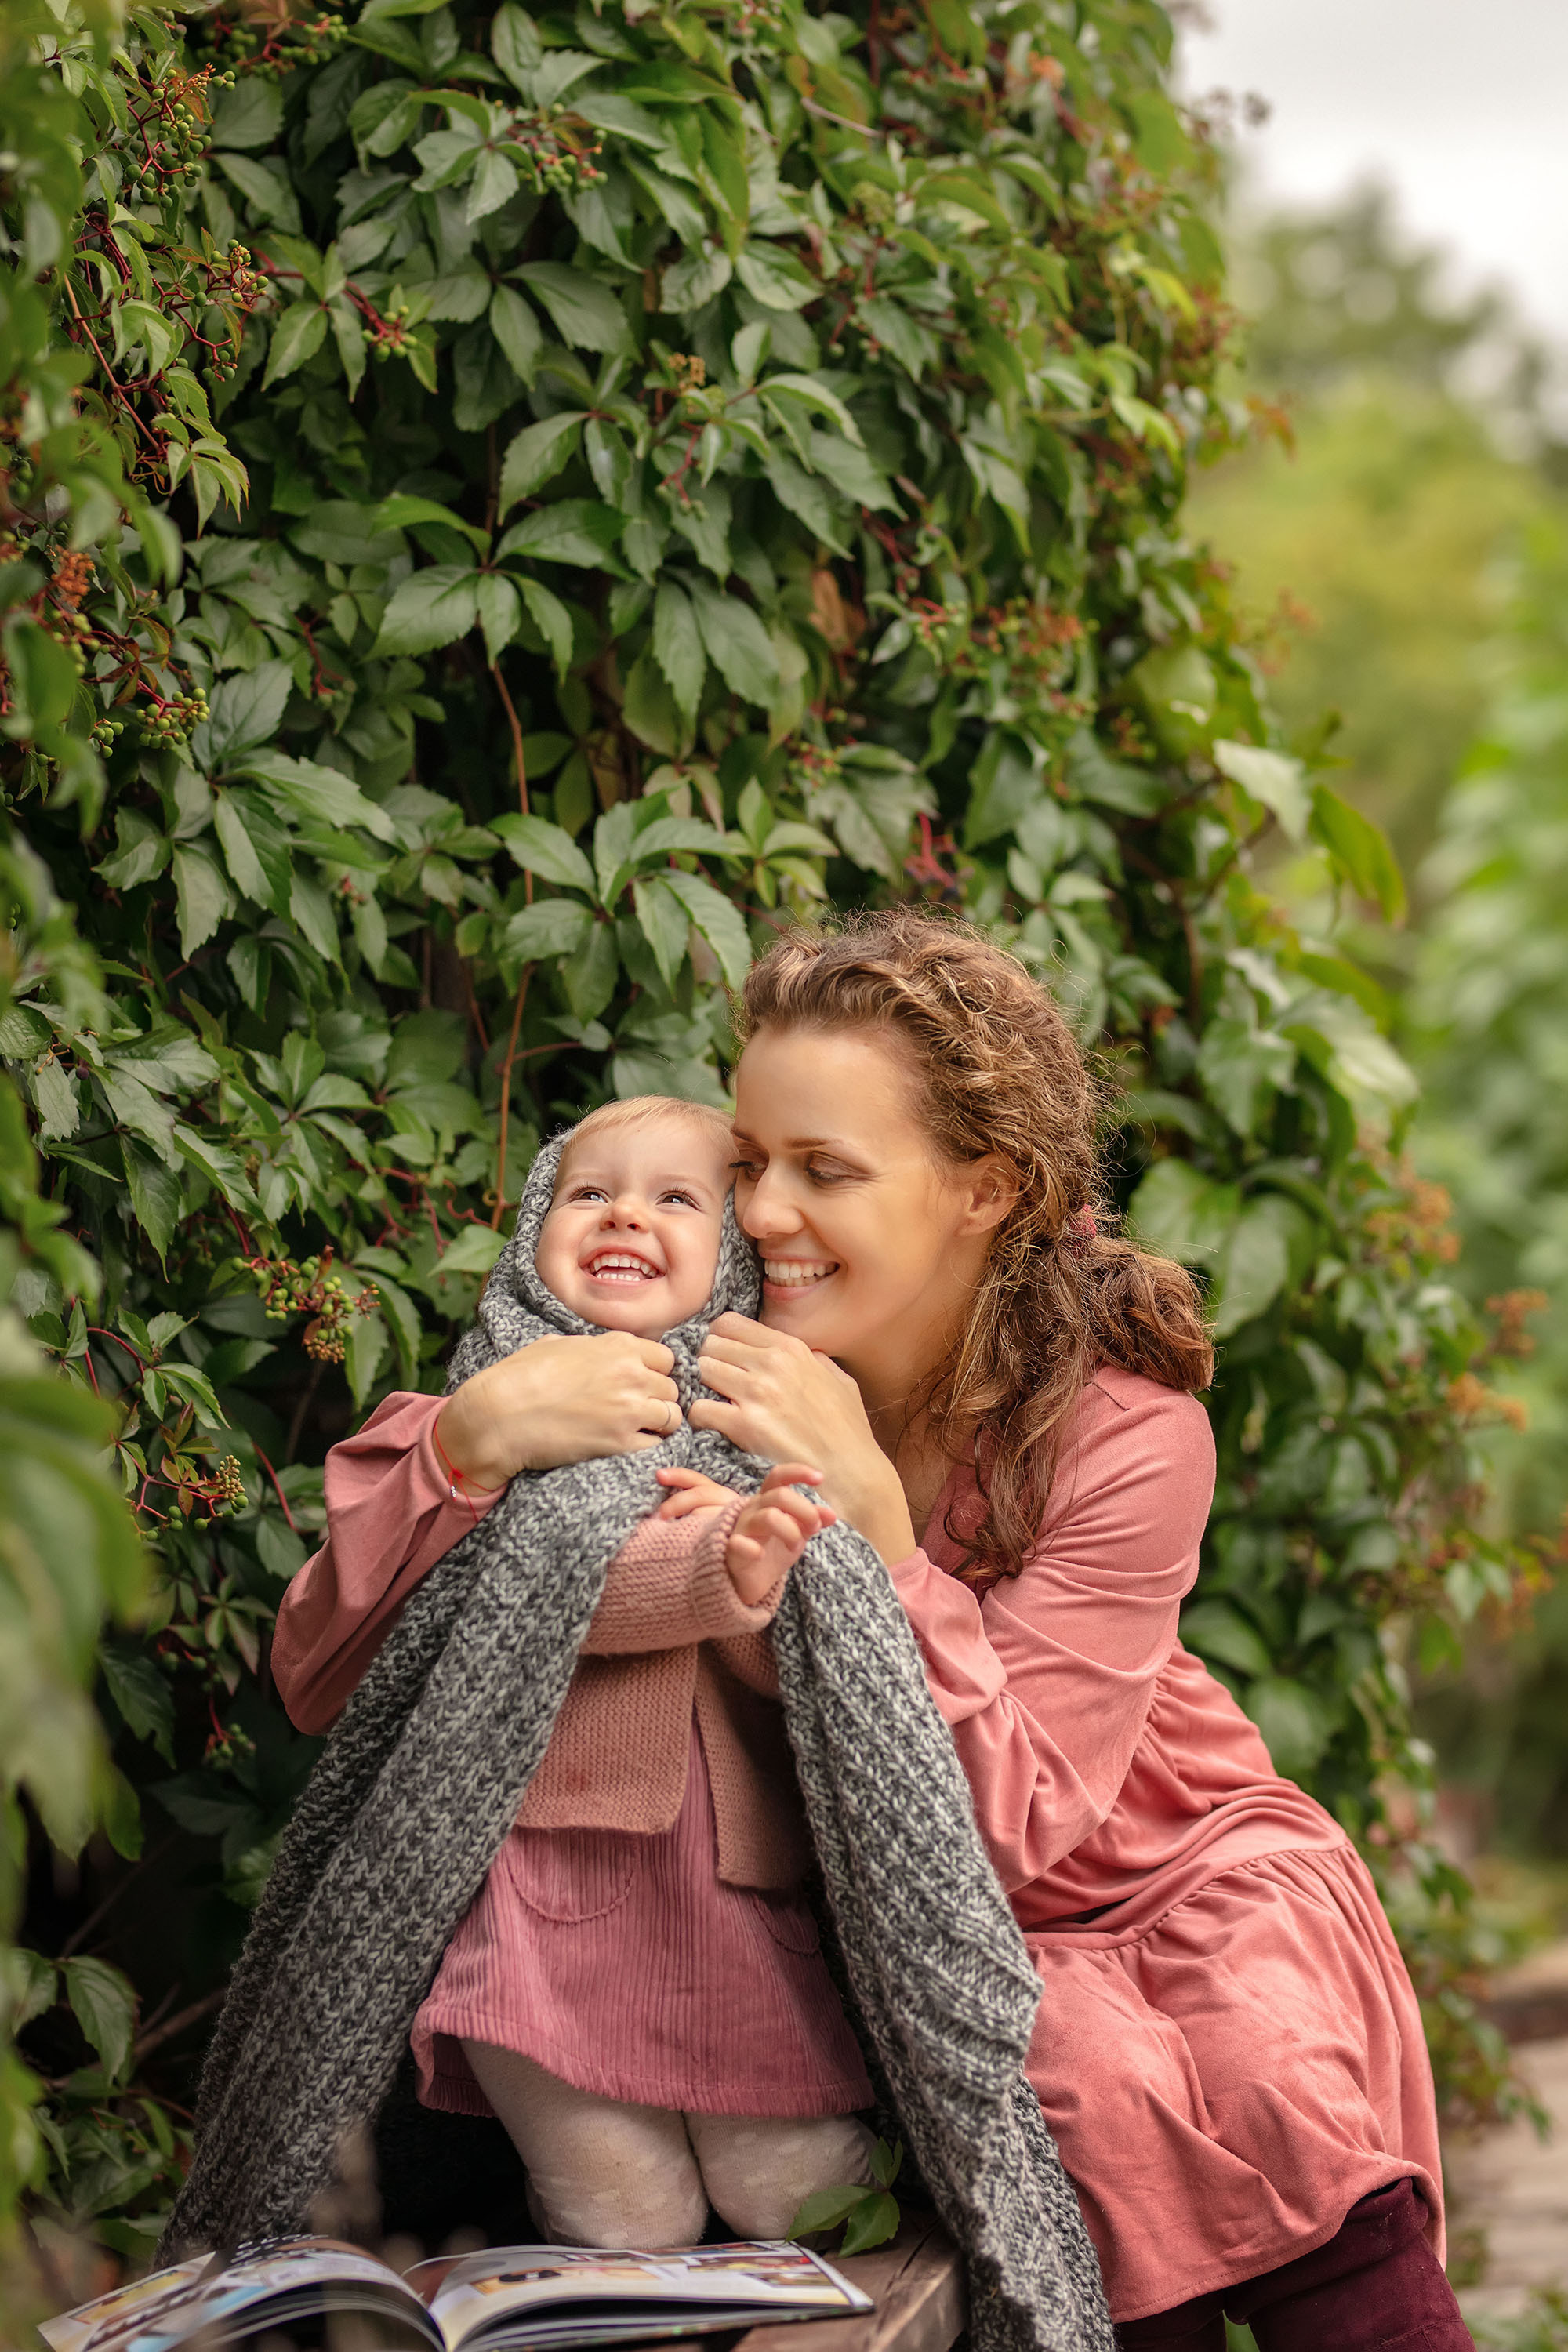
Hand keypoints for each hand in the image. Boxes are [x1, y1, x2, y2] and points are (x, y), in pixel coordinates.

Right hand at [437, 1331, 680, 1487]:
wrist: (497, 1415)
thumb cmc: (519, 1377)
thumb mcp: (557, 1344)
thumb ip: (591, 1347)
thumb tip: (601, 1352)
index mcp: (618, 1345)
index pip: (666, 1359)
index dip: (655, 1373)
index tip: (642, 1384)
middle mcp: (631, 1373)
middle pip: (671, 1389)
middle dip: (658, 1400)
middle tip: (638, 1411)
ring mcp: (629, 1409)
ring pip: (672, 1417)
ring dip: (658, 1425)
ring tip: (637, 1431)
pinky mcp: (620, 1442)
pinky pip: (656, 1446)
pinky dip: (647, 1448)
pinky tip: (628, 1447)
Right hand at [657, 1462, 835, 1606]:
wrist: (746, 1581)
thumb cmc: (770, 1551)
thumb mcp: (796, 1534)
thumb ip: (811, 1521)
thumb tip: (831, 1514)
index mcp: (766, 1501)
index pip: (778, 1476)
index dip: (798, 1472)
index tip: (819, 1478)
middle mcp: (752, 1510)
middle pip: (780, 1496)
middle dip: (805, 1510)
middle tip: (814, 1528)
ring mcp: (741, 1529)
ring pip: (768, 1517)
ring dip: (791, 1531)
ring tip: (796, 1546)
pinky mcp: (732, 1552)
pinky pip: (739, 1544)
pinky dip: (752, 1549)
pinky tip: (760, 1555)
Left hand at [690, 1316, 916, 1565]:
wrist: (852, 1474)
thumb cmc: (848, 1432)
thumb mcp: (840, 1381)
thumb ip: (816, 1360)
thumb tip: (805, 1353)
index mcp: (791, 1348)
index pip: (729, 1323)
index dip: (719, 1341)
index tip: (724, 1359)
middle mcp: (772, 1364)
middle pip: (710, 1345)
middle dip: (709, 1364)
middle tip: (717, 1387)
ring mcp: (757, 1393)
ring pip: (702, 1371)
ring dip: (703, 1389)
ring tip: (716, 1406)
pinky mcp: (745, 1426)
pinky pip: (699, 1409)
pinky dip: (700, 1418)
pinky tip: (714, 1427)